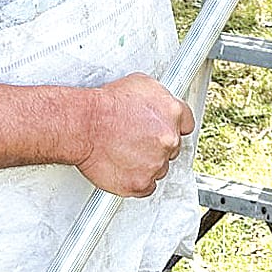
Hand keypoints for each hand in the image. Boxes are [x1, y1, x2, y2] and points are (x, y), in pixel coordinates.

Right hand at [75, 73, 194, 196]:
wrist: (84, 125)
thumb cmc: (104, 105)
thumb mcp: (139, 84)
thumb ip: (159, 98)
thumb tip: (160, 104)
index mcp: (172, 112)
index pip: (186, 124)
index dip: (174, 127)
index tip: (165, 130)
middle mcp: (168, 138)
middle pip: (172, 148)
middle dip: (157, 145)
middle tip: (137, 141)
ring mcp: (156, 162)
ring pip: (159, 168)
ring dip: (146, 163)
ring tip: (125, 152)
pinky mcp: (141, 182)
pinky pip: (146, 187)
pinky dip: (136, 180)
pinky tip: (124, 168)